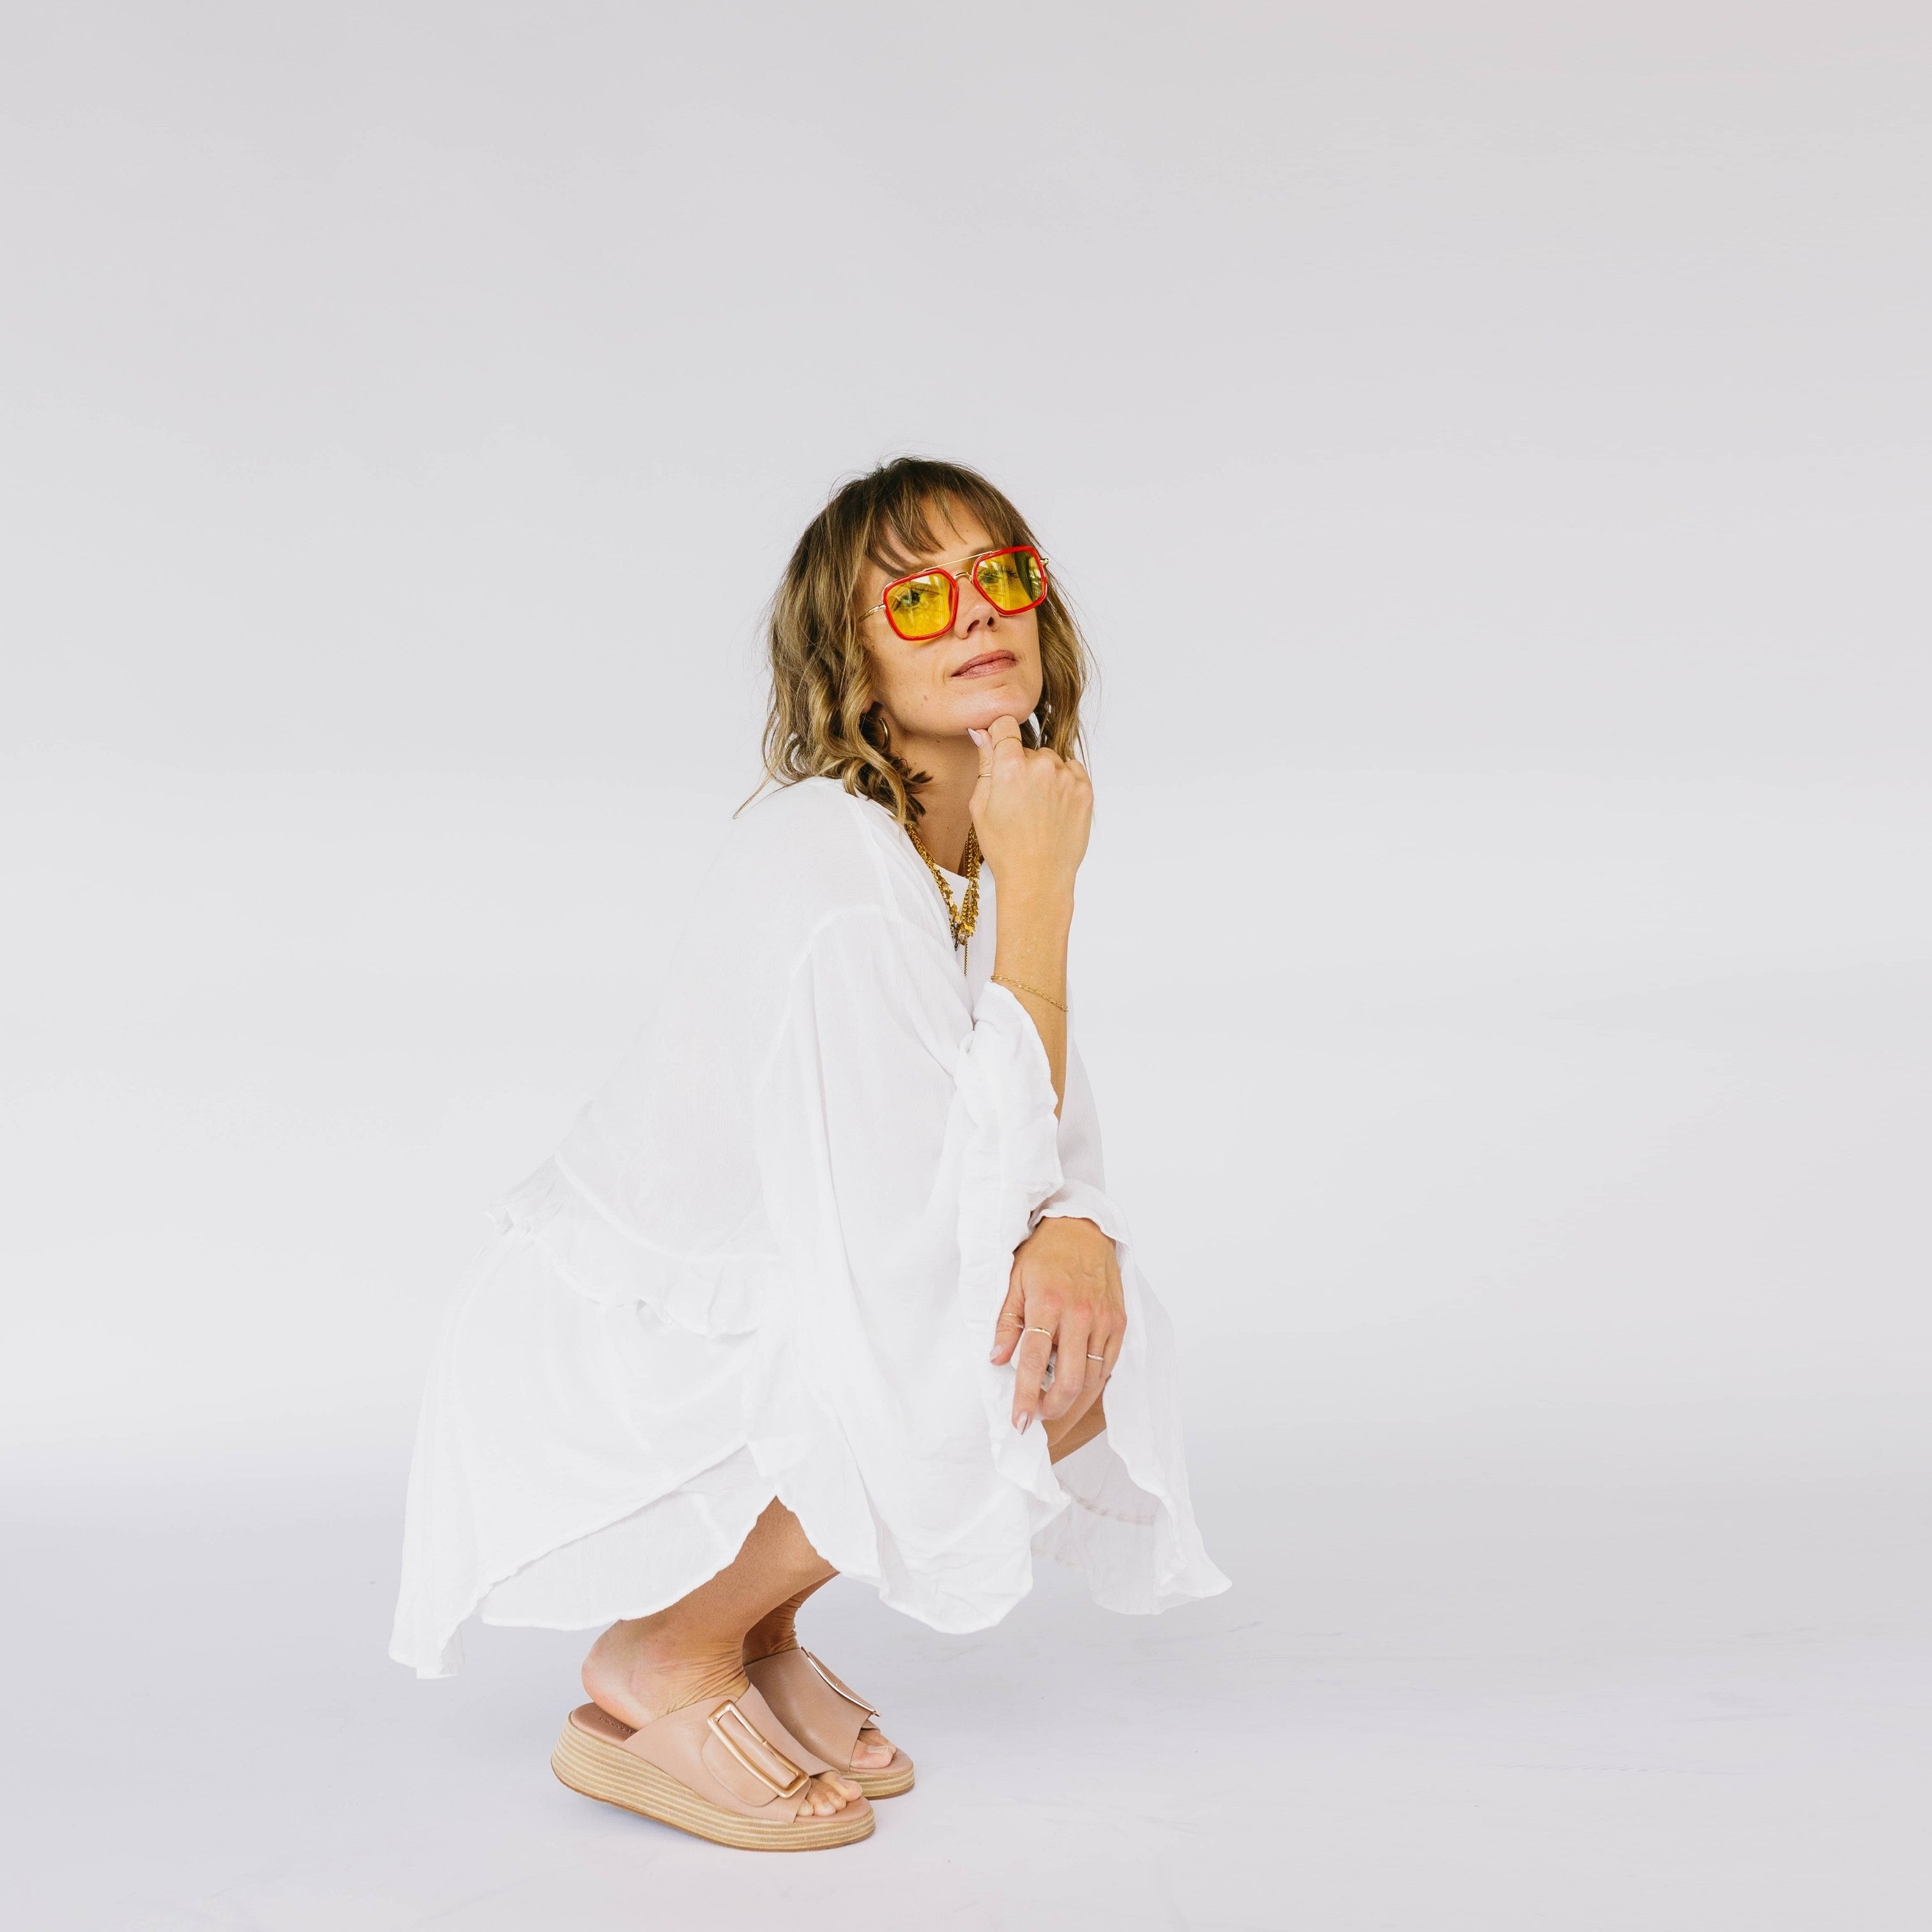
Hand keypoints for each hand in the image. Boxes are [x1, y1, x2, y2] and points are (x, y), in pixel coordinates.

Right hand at [968, 714, 1091, 902]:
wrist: (1038, 878)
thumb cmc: (1004, 848)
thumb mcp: (980, 806)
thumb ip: (984, 764)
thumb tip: (982, 732)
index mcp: (1009, 766)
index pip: (1006, 725)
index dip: (1000, 735)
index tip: (1000, 748)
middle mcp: (1040, 765)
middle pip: (1029, 749)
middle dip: (1021, 765)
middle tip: (1017, 798)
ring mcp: (1066, 777)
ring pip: (1050, 761)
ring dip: (1044, 775)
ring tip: (1037, 808)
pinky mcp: (1085, 789)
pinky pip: (1071, 772)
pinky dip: (1062, 784)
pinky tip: (1053, 809)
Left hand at [989, 1215, 1124, 1433]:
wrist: (1082, 1228)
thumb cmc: (1043, 1255)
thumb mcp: (1013, 1282)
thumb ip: (1006, 1323)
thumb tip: (996, 1360)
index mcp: (1047, 1305)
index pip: (1033, 1362)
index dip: (1026, 1397)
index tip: (1019, 1422)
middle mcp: (1079, 1315)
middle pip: (1069, 1380)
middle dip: (1052, 1407)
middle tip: (1037, 1414)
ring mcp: (1103, 1320)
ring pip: (1091, 1378)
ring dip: (1071, 1398)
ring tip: (1052, 1397)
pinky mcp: (1119, 1322)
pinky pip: (1108, 1364)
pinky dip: (1092, 1380)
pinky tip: (1076, 1380)